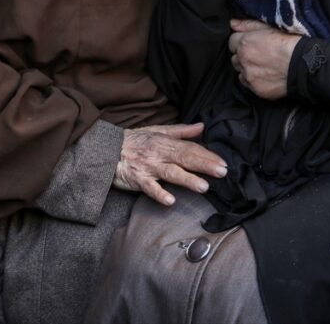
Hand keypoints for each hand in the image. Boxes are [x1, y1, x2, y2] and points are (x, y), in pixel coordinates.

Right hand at [113, 123, 227, 205]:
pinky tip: (170, 201)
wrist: (106, 149)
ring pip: (170, 173)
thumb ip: (181, 131)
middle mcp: (159, 153)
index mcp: (165, 142)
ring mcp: (148, 167)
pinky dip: (159, 194)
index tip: (223, 162)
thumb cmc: (134, 141)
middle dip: (204, 165)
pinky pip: (149, 188)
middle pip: (185, 158)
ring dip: (187, 179)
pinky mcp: (137, 179)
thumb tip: (202, 127)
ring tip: (203, 187)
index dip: (207, 154)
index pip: (190, 147)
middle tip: (222, 171)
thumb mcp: (157, 131)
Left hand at [228, 19, 300, 99]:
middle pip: (235, 58)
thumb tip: (233, 24)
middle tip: (258, 56)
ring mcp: (249, 76)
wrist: (303, 65)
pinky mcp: (256, 89)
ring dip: (247, 69)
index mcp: (245, 43)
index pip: (232, 42)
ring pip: (240, 72)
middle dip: (243, 56)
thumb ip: (248, 25)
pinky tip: (266, 76)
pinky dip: (253, 80)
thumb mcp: (269, 27)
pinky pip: (248, 84)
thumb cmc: (289, 43)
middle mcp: (243, 60)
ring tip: (262, 66)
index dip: (241, 42)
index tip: (250, 44)